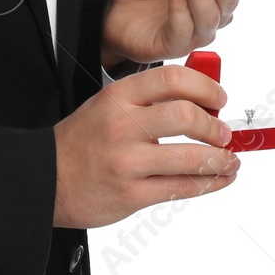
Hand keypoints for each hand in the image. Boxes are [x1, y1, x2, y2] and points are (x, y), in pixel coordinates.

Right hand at [53, 65, 240, 227]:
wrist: (46, 179)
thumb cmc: (82, 141)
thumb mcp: (108, 106)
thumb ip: (148, 101)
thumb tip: (201, 101)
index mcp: (119, 97)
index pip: (173, 79)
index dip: (205, 87)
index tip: (219, 98)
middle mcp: (123, 126)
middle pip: (186, 116)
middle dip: (215, 126)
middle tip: (225, 132)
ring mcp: (127, 162)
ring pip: (190, 158)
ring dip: (220, 159)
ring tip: (229, 159)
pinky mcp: (131, 195)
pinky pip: (181, 188)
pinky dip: (208, 183)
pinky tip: (219, 178)